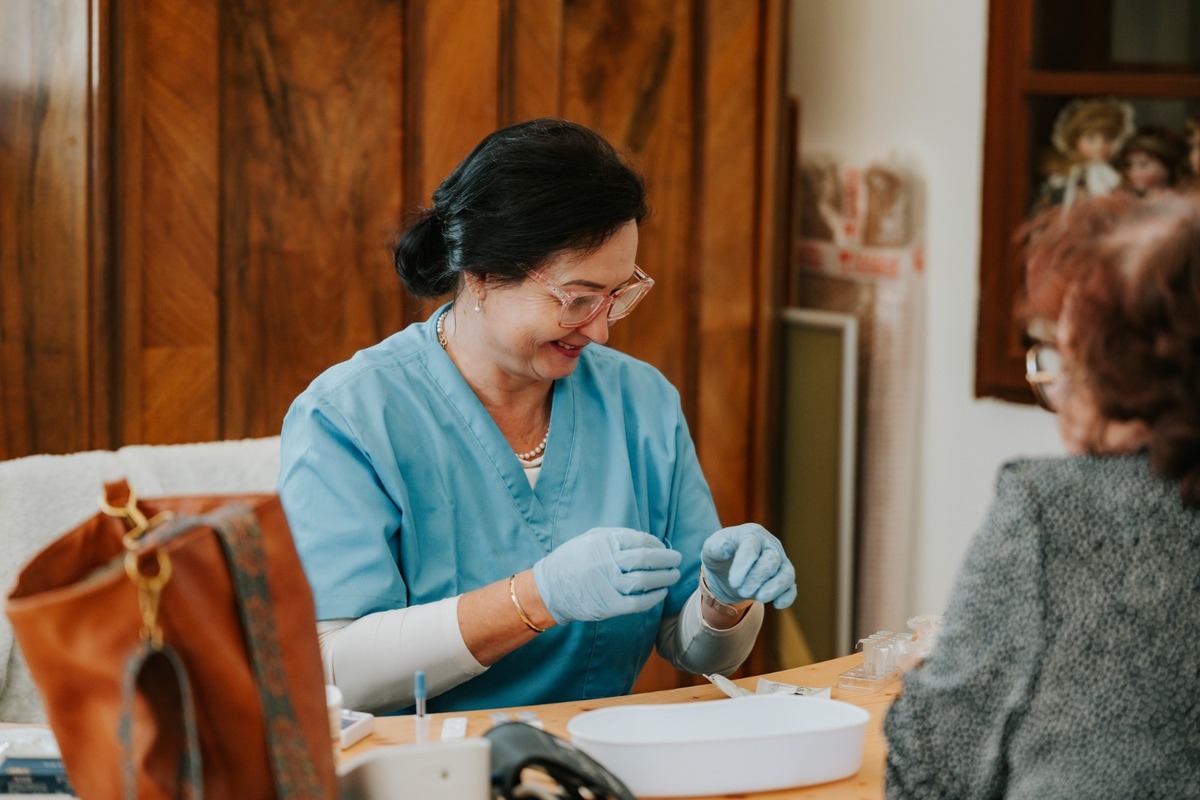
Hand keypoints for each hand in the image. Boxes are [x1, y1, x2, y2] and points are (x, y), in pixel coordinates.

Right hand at [533, 527, 681, 623]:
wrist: (550, 588)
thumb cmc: (573, 560)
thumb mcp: (591, 538)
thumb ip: (617, 536)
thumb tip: (648, 540)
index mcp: (604, 542)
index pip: (640, 540)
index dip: (657, 544)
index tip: (664, 548)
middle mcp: (607, 562)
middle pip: (646, 558)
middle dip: (667, 559)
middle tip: (677, 560)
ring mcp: (608, 584)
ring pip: (644, 580)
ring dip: (664, 578)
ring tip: (673, 576)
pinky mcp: (609, 605)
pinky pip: (638, 602)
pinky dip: (653, 598)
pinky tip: (661, 593)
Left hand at [701, 524, 796, 608]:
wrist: (726, 568)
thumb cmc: (720, 554)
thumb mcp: (711, 548)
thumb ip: (717, 546)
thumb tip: (725, 547)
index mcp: (751, 533)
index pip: (752, 546)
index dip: (744, 565)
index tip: (733, 582)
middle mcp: (769, 545)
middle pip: (772, 559)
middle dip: (757, 578)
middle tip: (742, 591)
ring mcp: (780, 561)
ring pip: (787, 573)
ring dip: (774, 588)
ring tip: (759, 598)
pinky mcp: (783, 578)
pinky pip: (791, 588)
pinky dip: (787, 597)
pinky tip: (777, 605)